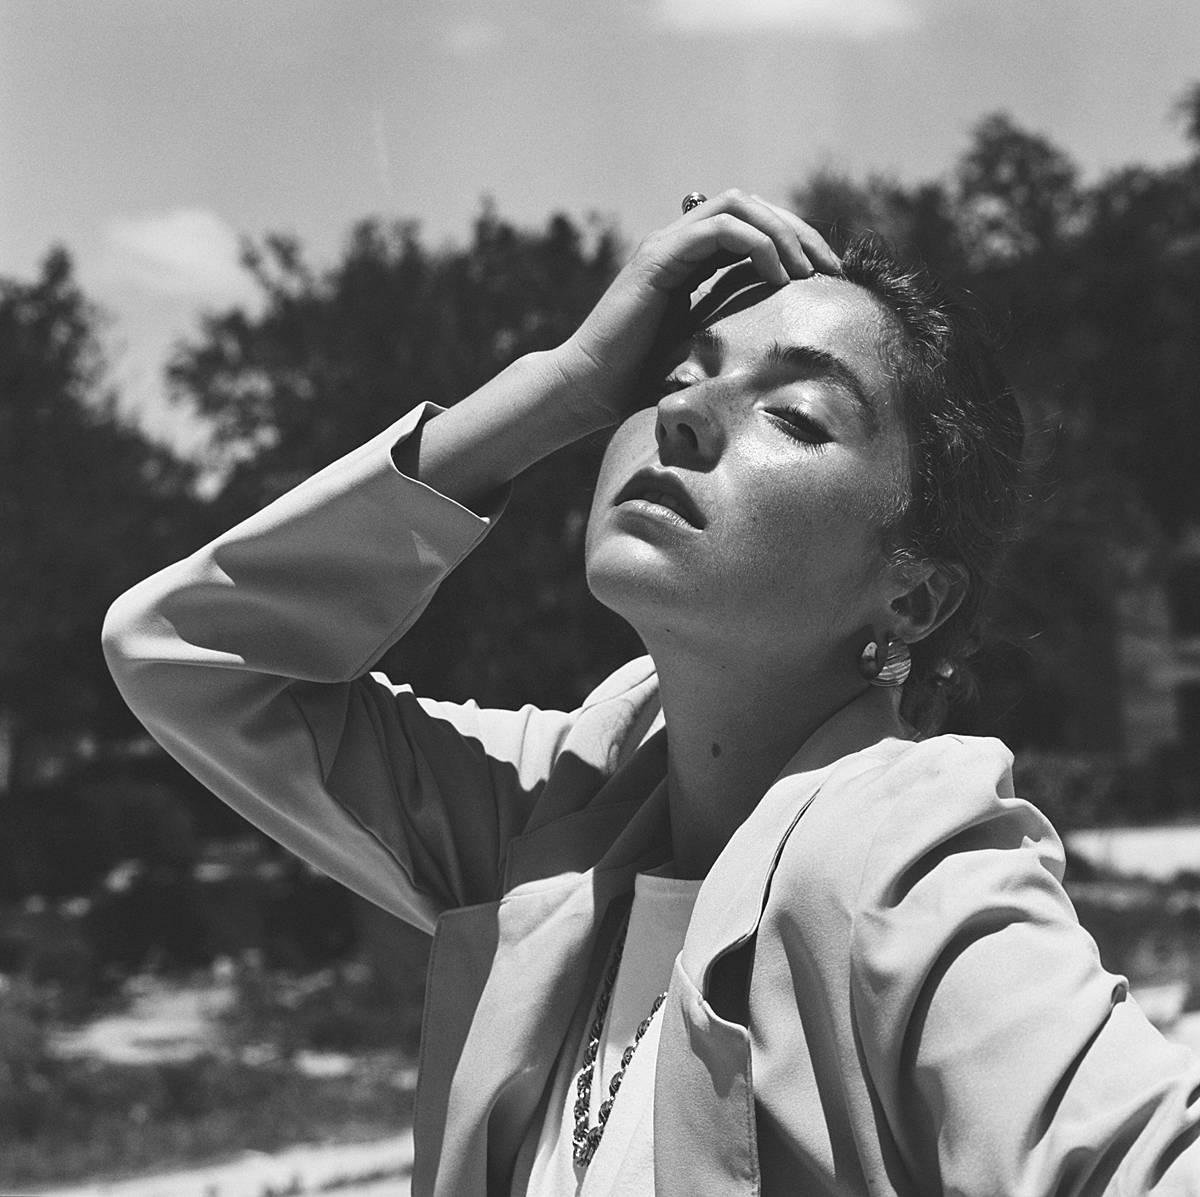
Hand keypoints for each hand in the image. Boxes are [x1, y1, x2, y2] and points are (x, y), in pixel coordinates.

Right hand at [552, 190, 840, 427]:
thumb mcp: (703, 351)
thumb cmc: (641, 383)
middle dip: (798, 230)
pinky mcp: (657, 260)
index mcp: (689, 261)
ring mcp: (665, 246)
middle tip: (827, 268)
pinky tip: (777, 278)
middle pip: (751, 205)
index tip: (825, 276)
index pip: (751, 225)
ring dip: (782, 232)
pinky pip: (718, 230)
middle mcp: (677, 243)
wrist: (590, 390)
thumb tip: (787, 348)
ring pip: (738, 205)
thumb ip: (734, 331)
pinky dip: (756, 245)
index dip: (793, 240)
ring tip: (806, 272)